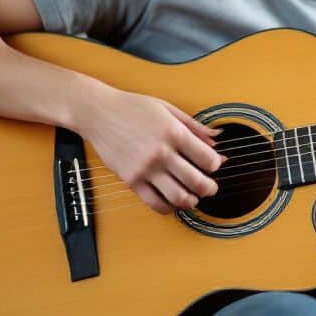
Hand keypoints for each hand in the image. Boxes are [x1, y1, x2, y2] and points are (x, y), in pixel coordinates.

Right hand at [78, 88, 225, 213]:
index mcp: (174, 132)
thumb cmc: (132, 107)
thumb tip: (216, 138)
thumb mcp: (168, 109)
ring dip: (191, 202)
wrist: (98, 113)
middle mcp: (161, 152)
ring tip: (192, 197)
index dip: (216, 164)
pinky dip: (168, 208)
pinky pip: (154, 203)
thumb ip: (194, 126)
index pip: (208, 159)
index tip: (213, 164)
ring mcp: (145, 169)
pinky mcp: (131, 180)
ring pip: (178, 197)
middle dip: (210, 189)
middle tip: (210, 188)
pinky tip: (171, 201)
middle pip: (197, 182)